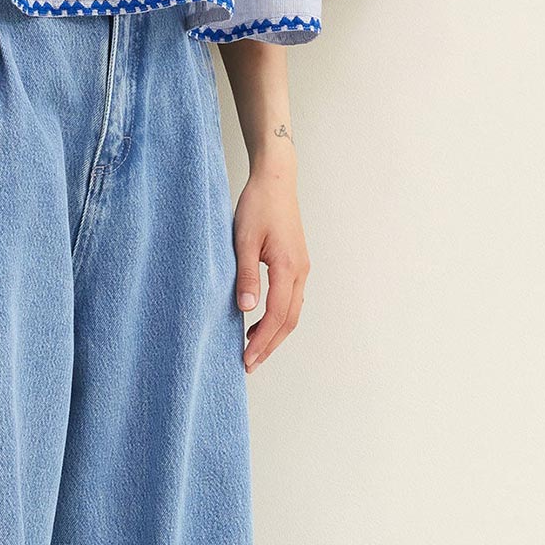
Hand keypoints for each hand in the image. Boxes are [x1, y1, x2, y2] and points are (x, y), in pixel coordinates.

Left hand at [233, 150, 309, 371]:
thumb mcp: (243, 240)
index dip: (262, 340)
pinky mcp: (296, 263)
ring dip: (274, 333)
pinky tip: (260, 322)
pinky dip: (278, 317)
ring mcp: (301, 268)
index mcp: (288, 267)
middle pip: (290, 320)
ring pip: (292, 312)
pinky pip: (291, 299)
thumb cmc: (258, 205)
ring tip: (253, 349)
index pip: (278, 315)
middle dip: (270, 345)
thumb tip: (246, 309)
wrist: (276, 180)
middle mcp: (300, 271)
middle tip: (249, 364)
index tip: (246, 358)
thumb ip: (246, 276)